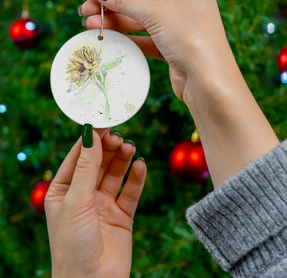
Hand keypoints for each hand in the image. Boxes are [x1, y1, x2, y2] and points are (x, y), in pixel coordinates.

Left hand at [45, 129, 146, 277]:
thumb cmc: (73, 244)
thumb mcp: (76, 200)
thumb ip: (86, 167)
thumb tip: (91, 136)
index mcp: (64, 190)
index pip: (78, 157)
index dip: (90, 140)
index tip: (103, 123)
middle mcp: (84, 195)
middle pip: (99, 163)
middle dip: (108, 149)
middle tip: (119, 136)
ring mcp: (103, 204)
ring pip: (115, 174)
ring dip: (123, 159)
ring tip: (130, 147)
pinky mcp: (122, 214)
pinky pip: (130, 191)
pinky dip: (136, 178)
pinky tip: (140, 166)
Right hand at [80, 0, 230, 100]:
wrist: (208, 82)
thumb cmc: (190, 39)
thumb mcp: (156, 13)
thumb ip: (126, 0)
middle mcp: (184, 4)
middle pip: (141, 0)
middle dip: (112, 6)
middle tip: (85, 11)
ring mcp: (179, 27)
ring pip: (141, 21)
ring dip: (116, 23)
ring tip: (90, 25)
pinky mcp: (173, 48)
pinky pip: (146, 39)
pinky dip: (128, 39)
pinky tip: (108, 38)